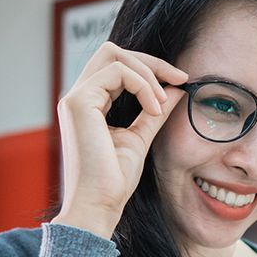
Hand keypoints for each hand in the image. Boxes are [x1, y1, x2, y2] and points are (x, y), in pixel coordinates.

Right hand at [53, 42, 187, 237]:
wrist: (99, 205)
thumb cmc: (114, 180)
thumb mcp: (140, 138)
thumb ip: (154, 112)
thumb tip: (175, 90)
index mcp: (89, 104)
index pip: (117, 66)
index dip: (150, 68)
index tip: (180, 81)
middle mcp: (78, 97)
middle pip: (112, 51)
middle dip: (150, 61)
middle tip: (179, 78)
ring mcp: (75, 98)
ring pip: (114, 55)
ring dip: (148, 73)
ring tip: (162, 102)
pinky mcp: (79, 102)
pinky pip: (117, 73)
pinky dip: (142, 85)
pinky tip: (154, 108)